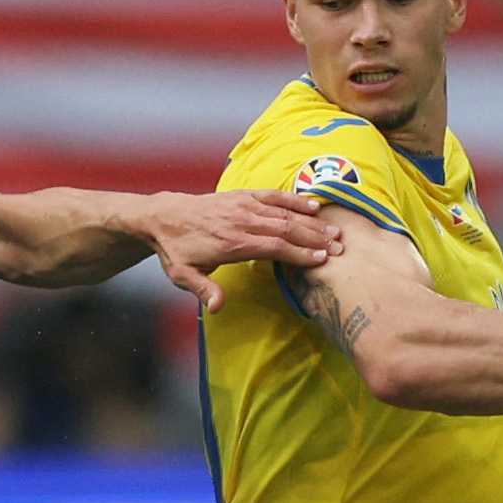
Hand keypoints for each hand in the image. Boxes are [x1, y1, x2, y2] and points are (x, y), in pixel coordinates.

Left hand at [140, 189, 341, 310]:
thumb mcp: (183, 275)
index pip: (273, 247)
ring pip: (283, 213)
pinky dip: (294, 199)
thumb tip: (218, 307)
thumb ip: (204, 289)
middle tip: (339, 247)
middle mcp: (241, 221)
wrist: (162, 217)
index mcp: (231, 243)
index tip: (321, 260)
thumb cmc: (176, 250)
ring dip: (311, 222)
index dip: (299, 254)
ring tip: (335, 231)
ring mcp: (243, 206)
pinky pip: (273, 195)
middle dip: (314, 238)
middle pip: (285, 229)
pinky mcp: (243, 195)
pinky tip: (314, 206)